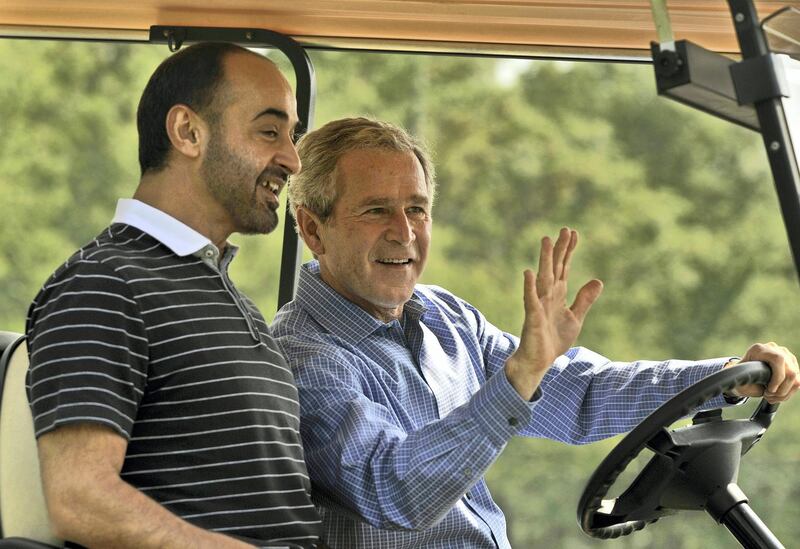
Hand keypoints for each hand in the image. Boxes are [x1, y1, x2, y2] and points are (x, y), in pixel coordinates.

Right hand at [505, 227, 603, 399]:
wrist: (539, 361)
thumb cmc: (553, 339)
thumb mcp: (575, 318)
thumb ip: (585, 299)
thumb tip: (598, 280)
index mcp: (558, 295)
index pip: (564, 268)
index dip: (569, 251)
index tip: (574, 233)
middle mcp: (548, 295)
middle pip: (554, 268)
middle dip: (559, 249)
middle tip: (564, 229)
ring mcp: (539, 304)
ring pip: (543, 278)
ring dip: (544, 259)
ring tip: (546, 240)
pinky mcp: (533, 317)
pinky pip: (530, 299)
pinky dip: (529, 286)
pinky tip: (528, 272)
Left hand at [724, 342, 799, 402]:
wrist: (747, 372)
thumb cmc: (741, 374)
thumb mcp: (738, 374)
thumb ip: (739, 375)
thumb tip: (737, 376)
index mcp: (759, 349)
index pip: (778, 360)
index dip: (777, 378)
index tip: (769, 391)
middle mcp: (775, 349)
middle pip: (791, 372)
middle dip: (781, 390)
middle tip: (768, 396)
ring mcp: (786, 356)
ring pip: (796, 379)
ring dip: (784, 393)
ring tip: (771, 397)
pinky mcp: (793, 365)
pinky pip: (798, 381)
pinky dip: (788, 392)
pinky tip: (777, 396)